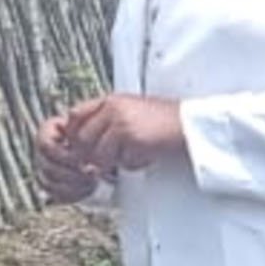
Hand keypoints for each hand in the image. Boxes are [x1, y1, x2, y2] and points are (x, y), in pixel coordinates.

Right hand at [32, 113, 99, 205]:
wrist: (109, 151)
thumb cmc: (101, 135)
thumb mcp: (93, 123)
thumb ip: (80, 119)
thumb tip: (72, 114)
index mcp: (48, 132)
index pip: (44, 145)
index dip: (63, 155)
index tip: (82, 159)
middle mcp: (43, 150)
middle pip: (46, 166)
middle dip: (70, 173)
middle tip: (91, 173)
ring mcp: (46, 168)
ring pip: (48, 181)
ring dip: (73, 184)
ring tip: (93, 180)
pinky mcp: (54, 184)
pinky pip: (55, 193)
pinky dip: (72, 194)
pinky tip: (89, 189)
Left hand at [59, 92, 190, 173]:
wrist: (191, 124)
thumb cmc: (166, 120)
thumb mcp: (133, 110)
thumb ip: (110, 119)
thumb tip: (91, 139)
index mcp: (111, 100)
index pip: (75, 115)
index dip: (74, 134)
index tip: (83, 146)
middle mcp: (112, 109)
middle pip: (82, 138)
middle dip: (91, 155)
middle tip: (104, 162)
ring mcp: (121, 123)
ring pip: (99, 154)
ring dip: (112, 163)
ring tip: (130, 159)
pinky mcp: (132, 139)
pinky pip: (121, 162)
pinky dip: (133, 165)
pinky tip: (146, 157)